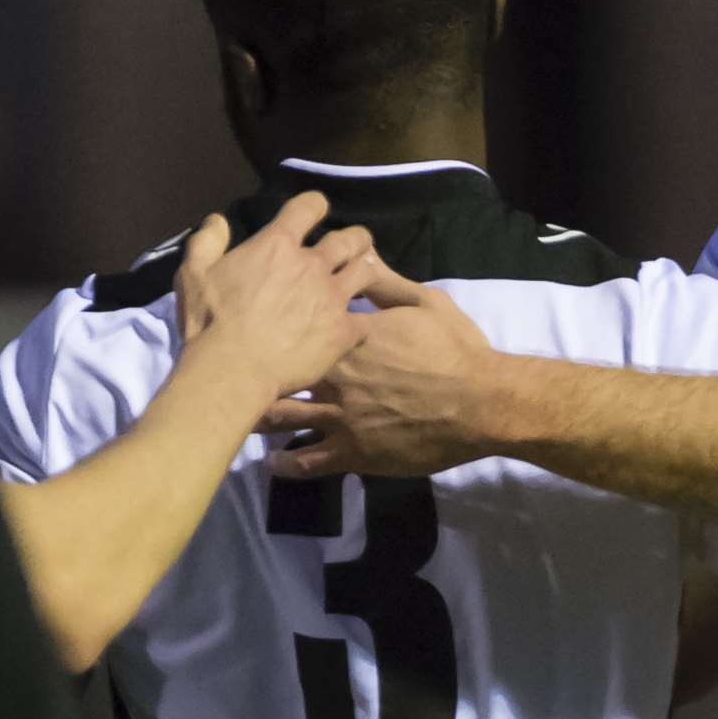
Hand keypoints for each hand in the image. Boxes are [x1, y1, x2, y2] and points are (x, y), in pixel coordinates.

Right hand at [175, 191, 375, 400]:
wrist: (232, 371)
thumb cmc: (209, 323)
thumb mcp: (193, 275)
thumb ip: (207, 242)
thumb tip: (218, 219)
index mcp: (277, 246)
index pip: (308, 207)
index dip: (314, 206)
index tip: (315, 211)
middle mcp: (312, 265)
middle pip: (350, 239)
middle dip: (355, 239)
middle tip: (353, 246)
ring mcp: (332, 298)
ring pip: (367, 272)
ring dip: (366, 271)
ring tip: (363, 278)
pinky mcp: (344, 331)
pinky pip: (368, 320)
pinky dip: (365, 322)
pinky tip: (362, 327)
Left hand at [263, 262, 497, 478]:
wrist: (482, 403)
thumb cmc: (456, 349)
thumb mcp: (426, 303)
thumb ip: (385, 283)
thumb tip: (359, 256)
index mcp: (347, 338)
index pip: (297, 327)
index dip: (277, 327)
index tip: (260, 327)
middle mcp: (333, 378)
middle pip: (278, 375)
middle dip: (254, 373)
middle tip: (235, 373)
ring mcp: (340, 418)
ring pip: (283, 419)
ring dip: (259, 417)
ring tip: (245, 415)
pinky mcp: (352, 454)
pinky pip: (307, 462)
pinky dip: (286, 463)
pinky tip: (276, 461)